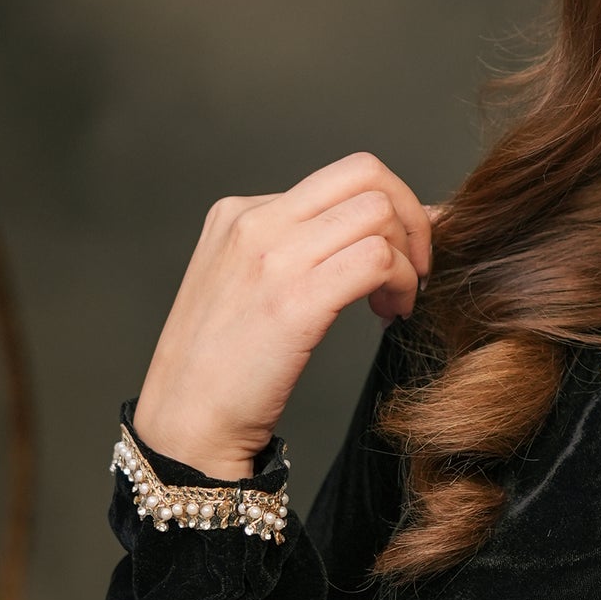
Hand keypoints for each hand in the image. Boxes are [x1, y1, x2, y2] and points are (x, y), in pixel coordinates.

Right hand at [132, 152, 430, 476]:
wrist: (186, 423)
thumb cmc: (224, 367)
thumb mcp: (248, 286)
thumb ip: (304, 249)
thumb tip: (389, 224)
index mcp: (239, 213)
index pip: (342, 177)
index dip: (390, 209)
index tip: (400, 254)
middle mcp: (254, 222)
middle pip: (367, 175)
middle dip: (410, 219)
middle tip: (414, 269)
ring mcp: (272, 257)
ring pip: (378, 213)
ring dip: (408, 258)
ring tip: (396, 302)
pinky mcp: (294, 300)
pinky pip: (377, 259)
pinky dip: (402, 283)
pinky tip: (391, 315)